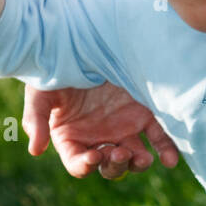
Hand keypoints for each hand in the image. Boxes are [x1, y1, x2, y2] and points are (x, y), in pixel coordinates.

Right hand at [22, 81, 180, 179]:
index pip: (78, 163)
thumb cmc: (57, 67)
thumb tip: (35, 151)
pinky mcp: (145, 116)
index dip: (86, 165)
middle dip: (116, 164)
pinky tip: (169, 159)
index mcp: (72, 137)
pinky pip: (158, 138)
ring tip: (143, 158)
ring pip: (134, 158)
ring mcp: (124, 128)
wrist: (85, 40)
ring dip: (139, 163)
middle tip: (121, 152)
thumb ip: (36, 119)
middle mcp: (99, 137)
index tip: (94, 156)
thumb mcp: (41, 91)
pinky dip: (166, 150)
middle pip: (109, 165)